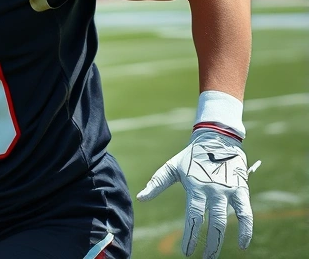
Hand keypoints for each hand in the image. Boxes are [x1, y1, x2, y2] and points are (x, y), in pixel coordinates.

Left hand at [137, 129, 259, 258]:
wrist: (216, 139)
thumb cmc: (191, 156)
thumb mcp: (172, 167)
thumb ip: (157, 183)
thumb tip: (140, 198)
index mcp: (195, 188)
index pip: (193, 217)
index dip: (190, 236)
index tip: (187, 252)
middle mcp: (212, 191)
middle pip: (211, 223)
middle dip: (207, 244)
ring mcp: (228, 191)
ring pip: (226, 220)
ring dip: (221, 240)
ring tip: (214, 255)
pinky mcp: (241, 189)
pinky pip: (246, 213)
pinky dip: (246, 229)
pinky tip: (242, 244)